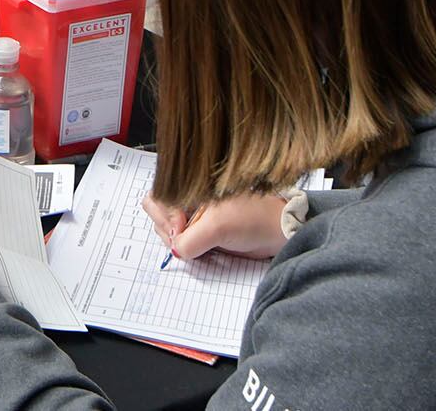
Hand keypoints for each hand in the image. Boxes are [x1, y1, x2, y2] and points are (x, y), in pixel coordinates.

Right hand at [141, 193, 289, 260]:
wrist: (279, 232)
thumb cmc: (254, 218)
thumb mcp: (217, 227)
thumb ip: (189, 240)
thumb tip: (176, 251)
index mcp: (190, 186)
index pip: (156, 199)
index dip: (165, 217)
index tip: (182, 229)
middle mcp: (188, 198)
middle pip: (157, 214)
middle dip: (168, 231)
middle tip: (187, 240)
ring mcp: (194, 215)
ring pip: (167, 229)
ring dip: (177, 241)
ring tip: (199, 244)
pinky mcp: (202, 231)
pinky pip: (181, 240)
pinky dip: (185, 247)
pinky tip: (201, 249)